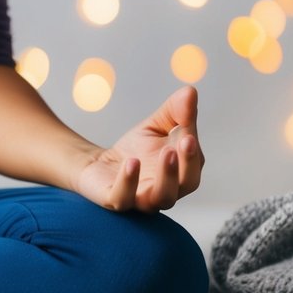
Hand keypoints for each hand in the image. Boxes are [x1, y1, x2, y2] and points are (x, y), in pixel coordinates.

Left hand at [73, 86, 204, 211]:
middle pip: (185, 185)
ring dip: (166, 177)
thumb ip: (176, 110)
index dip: (193, 151)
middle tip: (184, 142)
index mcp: (181, 174)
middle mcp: (166, 191)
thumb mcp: (158, 124)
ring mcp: (141, 199)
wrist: (98, 163)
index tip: (188, 132)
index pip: (194, 165)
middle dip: (186, 165)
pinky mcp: (114, 200)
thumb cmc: (137, 147)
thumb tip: (190, 91)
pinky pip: (123, 199)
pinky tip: (131, 162)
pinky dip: (128, 182)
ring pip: (160, 199)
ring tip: (165, 152)